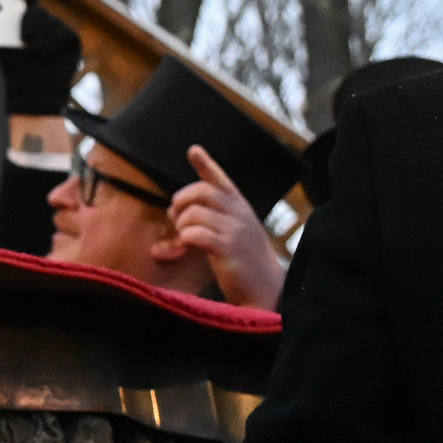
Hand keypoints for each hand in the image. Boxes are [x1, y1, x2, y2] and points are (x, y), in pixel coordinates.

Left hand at [0, 0, 83, 116]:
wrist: (30, 93)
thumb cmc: (13, 69)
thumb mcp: (3, 43)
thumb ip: (5, 23)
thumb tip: (5, 7)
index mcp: (24, 20)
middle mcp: (42, 22)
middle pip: (37, 11)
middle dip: (29, 22)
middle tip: (24, 39)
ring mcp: (58, 29)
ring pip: (48, 21)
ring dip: (38, 38)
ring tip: (32, 53)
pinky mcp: (71, 38)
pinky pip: (61, 32)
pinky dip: (50, 44)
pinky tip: (45, 55)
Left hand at [160, 144, 284, 310]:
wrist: (268, 292)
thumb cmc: (246, 262)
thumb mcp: (236, 232)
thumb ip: (216, 216)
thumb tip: (180, 208)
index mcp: (241, 208)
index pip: (222, 180)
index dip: (206, 164)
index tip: (194, 150)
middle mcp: (240, 214)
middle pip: (201, 191)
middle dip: (181, 201)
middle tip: (175, 218)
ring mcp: (235, 231)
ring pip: (194, 213)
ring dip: (181, 225)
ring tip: (183, 237)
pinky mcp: (228, 249)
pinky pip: (195, 234)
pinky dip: (185, 239)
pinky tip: (188, 248)